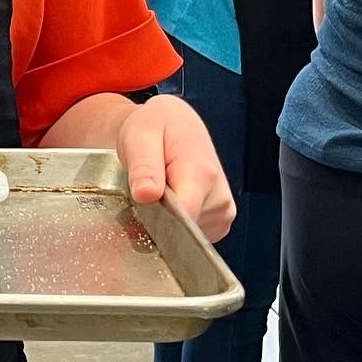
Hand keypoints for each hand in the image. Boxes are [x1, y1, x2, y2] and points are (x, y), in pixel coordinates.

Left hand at [116, 95, 234, 240]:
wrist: (175, 124)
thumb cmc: (156, 128)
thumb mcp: (140, 136)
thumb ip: (144, 167)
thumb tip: (146, 195)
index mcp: (202, 174)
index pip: (182, 220)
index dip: (155, 222)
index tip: (139, 206)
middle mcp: (219, 197)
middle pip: (180, 231)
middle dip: (156, 219)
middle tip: (146, 190)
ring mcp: (222, 212)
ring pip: (184, 236)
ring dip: (165, 221)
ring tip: (160, 191)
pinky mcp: (218, 222)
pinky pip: (191, 237)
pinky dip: (175, 225)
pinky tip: (170, 202)